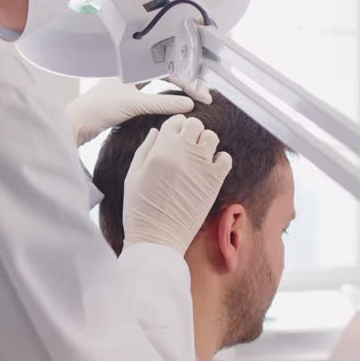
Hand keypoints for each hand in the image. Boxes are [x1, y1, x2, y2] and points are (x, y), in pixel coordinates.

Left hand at [66, 78, 194, 145]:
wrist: (75, 124)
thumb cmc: (98, 109)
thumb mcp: (134, 104)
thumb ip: (163, 102)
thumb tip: (189, 104)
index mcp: (134, 66)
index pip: (169, 69)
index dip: (188, 82)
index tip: (203, 96)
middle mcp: (132, 74)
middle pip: (166, 74)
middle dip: (186, 83)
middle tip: (203, 96)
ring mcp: (127, 87)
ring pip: (159, 85)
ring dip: (176, 91)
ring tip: (193, 100)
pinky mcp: (124, 101)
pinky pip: (151, 96)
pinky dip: (165, 101)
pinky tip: (173, 108)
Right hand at [122, 115, 232, 254]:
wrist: (157, 239)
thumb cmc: (140, 210)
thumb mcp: (133, 176)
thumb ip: (145, 149)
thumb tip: (156, 131)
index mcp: (161, 149)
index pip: (175, 121)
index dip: (174, 126)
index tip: (174, 136)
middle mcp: (183, 153)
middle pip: (195, 124)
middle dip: (190, 131)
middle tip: (185, 146)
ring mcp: (201, 166)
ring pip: (212, 137)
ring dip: (205, 143)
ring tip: (197, 157)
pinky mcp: (214, 182)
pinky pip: (226, 158)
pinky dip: (220, 159)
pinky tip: (209, 168)